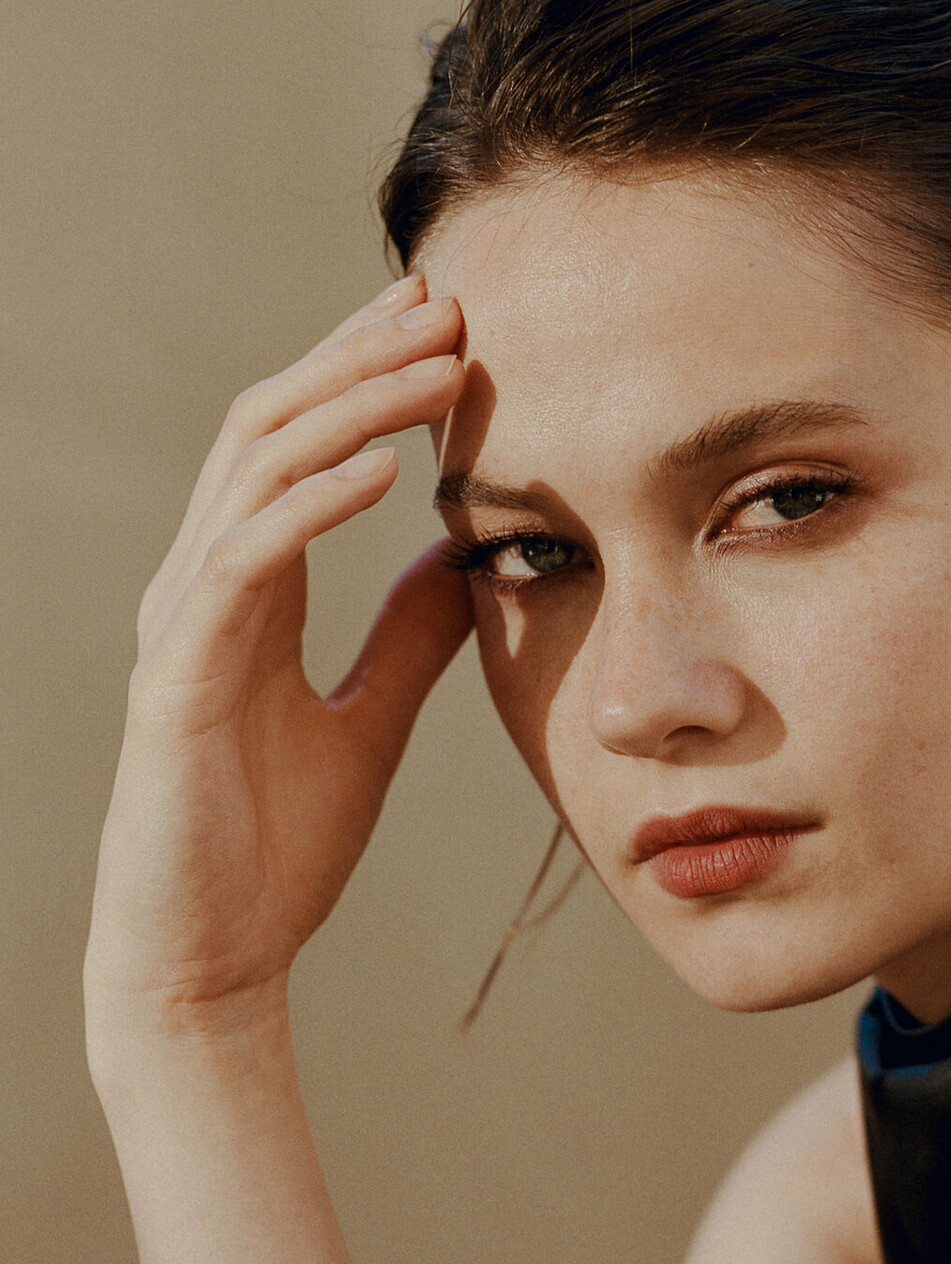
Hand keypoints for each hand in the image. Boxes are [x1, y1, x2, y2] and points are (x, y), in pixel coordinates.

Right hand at [86, 276, 471, 1038]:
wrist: (211, 961)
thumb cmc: (277, 846)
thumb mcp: (370, 716)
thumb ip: (406, 633)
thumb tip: (460, 557)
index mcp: (242, 589)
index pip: (297, 444)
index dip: (360, 374)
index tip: (445, 322)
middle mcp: (200, 586)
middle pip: (271, 427)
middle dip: (357, 357)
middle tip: (448, 302)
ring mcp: (182, 628)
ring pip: (256, 472)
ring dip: (349, 405)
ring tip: (438, 361)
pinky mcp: (178, 684)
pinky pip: (242, 566)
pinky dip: (310, 506)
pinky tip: (381, 473)